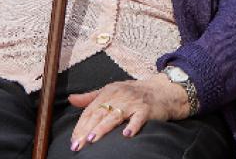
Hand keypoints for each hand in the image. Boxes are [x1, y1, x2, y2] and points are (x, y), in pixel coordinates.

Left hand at [67, 74, 188, 151]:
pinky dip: (133, 126)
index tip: (74, 139)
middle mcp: (120, 95)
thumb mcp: (113, 90)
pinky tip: (126, 135)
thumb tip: (71, 99)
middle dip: (87, 130)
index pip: (91, 109)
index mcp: (110, 91)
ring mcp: (134, 102)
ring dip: (103, 127)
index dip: (81, 125)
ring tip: (92, 139)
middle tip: (78, 145)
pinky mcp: (147, 109)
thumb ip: (92, 96)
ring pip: (115, 115)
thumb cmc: (136, 92)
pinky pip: (139, 118)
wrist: (164, 90)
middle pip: (100, 113)